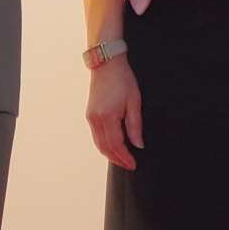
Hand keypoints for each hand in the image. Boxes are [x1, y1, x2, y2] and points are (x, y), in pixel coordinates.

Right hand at [86, 54, 142, 170]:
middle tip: (129, 165)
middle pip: (105, 148)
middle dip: (117, 159)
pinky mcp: (90, 114)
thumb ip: (135, 126)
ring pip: (99, 143)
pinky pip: (96, 136)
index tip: (134, 164)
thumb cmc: (123, 79)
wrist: (106, 63)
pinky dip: (104, 144)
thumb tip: (138, 145)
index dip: (125, 157)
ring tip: (122, 159)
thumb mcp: (134, 101)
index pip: (116, 145)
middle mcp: (96, 119)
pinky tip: (113, 146)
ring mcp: (91, 117)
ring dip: (110, 154)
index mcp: (108, 116)